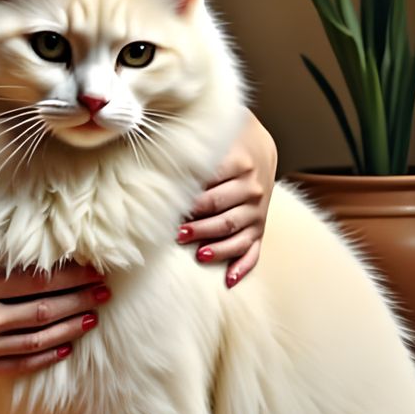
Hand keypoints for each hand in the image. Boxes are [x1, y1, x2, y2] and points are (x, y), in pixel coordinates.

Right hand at [0, 256, 109, 377]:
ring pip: (39, 337)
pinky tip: (65, 347)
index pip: (38, 279)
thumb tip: (19, 246)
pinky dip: (46, 355)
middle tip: (106, 292)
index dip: (71, 275)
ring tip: (93, 318)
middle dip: (81, 299)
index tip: (93, 269)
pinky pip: (20, 363)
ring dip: (71, 327)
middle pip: (47, 308)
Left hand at [175, 114, 276, 287]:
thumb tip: (155, 138)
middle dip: (199, 224)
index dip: (191, 198)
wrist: (259, 148)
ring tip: (197, 253)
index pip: (212, 184)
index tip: (172, 207)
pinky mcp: (260, 227)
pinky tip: (228, 280)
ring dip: (216, 245)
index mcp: (239, 162)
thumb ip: (191, 138)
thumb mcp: (215, 133)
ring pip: (236, 231)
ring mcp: (258, 211)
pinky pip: (254, 251)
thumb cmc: (226, 142)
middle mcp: (252, 188)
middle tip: (176, 232)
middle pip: (222, 210)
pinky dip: (243, 266)